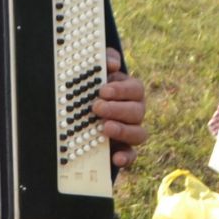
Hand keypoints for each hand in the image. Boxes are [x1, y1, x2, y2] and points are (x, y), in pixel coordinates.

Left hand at [95, 47, 147, 169]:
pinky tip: (116, 158)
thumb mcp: (96, 71)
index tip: (103, 91)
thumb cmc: (91, 88)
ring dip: (123, 130)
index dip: (121, 90)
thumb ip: (105, 60)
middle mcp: (134, 112)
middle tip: (97, 108)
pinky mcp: (123, 149)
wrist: (79, 114)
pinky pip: (132, 156)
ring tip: (105, 128)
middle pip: (137, 111)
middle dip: (117, 109)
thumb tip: (112, 63)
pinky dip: (126, 157)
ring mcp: (130, 131)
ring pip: (139, 133)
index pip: (135, 89)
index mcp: (130, 92)